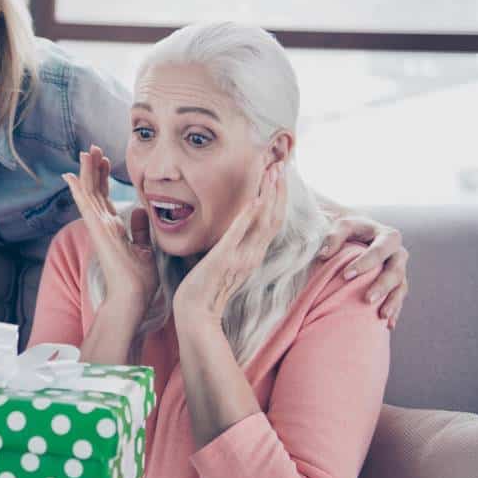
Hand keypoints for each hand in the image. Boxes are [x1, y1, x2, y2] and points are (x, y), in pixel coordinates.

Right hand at [62, 144, 157, 308]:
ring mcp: (98, 228)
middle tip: (93, 149)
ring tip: (86, 152)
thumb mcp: (144, 249)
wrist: (133, 297)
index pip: (105, 198)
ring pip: (89, 193)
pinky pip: (86, 206)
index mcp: (113, 229)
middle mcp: (103, 226)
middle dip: (94, 169)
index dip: (103, 178)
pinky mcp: (98, 231)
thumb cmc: (138, 280)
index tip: (105, 160)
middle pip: (95, 191)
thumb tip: (141, 210)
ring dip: (87, 172)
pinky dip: (78, 190)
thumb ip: (140, 229)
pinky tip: (72, 176)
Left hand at [173, 162, 286, 325]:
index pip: (272, 221)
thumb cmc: (205, 288)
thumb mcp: (225, 262)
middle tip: (281, 163)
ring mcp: (240, 258)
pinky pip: (238, 235)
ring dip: (269, 195)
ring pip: (263, 222)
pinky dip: (249, 216)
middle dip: (279, 189)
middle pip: (274, 217)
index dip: (279, 197)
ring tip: (273, 172)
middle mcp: (252, 255)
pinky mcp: (223, 260)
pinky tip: (255, 199)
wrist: (195, 314)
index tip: (280, 174)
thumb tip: (237, 227)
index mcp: (253, 254)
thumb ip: (235, 245)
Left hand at [318, 215, 408, 328]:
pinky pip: (399, 299)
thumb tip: (324, 254)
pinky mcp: (397, 284)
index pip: (380, 250)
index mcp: (388, 236)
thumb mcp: (342, 226)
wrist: (360, 235)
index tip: (346, 275)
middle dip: (382, 286)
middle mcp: (398, 254)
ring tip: (382, 316)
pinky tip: (388, 326)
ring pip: (401, 287)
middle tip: (367, 300)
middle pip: (395, 271)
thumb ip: (334, 236)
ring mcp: (400, 270)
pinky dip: (395, 311)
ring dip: (393, 302)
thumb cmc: (350, 231)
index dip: (365, 263)